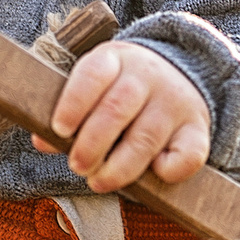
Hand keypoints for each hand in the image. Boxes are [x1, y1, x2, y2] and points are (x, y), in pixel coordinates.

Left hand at [33, 42, 209, 192]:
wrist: (179, 76)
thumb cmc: (121, 90)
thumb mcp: (95, 87)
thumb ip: (69, 112)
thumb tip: (42, 141)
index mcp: (114, 59)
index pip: (93, 74)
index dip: (73, 103)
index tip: (59, 130)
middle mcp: (147, 76)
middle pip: (116, 109)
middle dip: (91, 144)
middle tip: (78, 166)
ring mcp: (174, 102)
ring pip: (145, 138)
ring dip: (119, 168)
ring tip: (99, 181)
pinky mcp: (197, 128)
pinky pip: (188, 155)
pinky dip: (168, 171)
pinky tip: (152, 174)